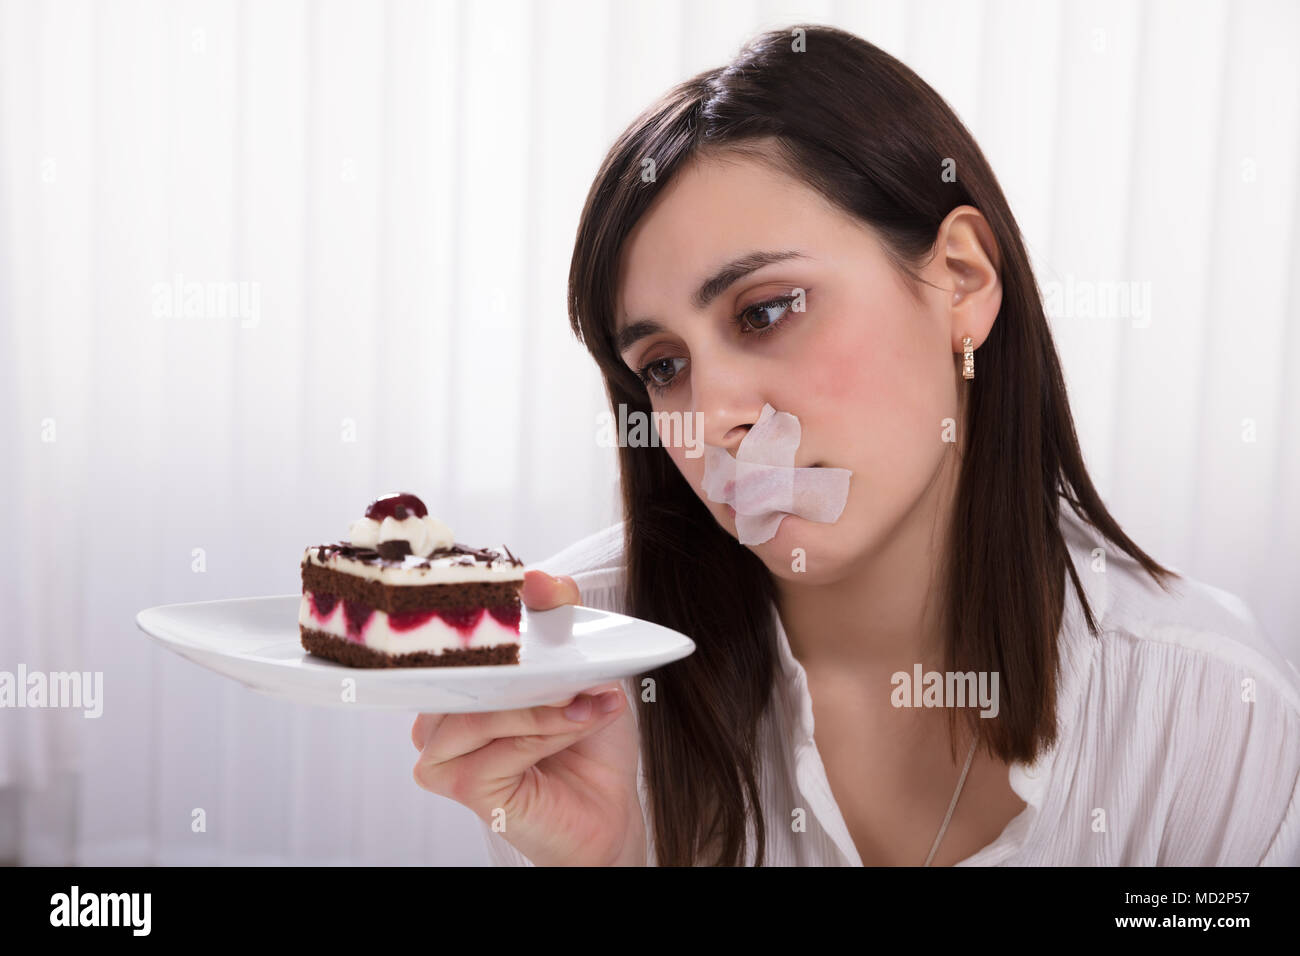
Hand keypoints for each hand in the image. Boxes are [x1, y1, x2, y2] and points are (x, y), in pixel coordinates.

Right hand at [411, 569, 644, 865]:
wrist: (607, 809)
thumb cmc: (586, 742)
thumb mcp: (579, 665)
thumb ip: (557, 615)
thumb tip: (537, 577)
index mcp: (456, 681)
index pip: (458, 633)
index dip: (494, 610)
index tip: (535, 590)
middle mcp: (438, 714)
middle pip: (466, 669)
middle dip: (530, 666)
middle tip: (579, 667)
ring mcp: (443, 750)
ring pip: (483, 707)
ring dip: (545, 706)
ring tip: (588, 705)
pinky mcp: (462, 783)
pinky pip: (500, 745)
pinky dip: (546, 732)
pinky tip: (577, 726)